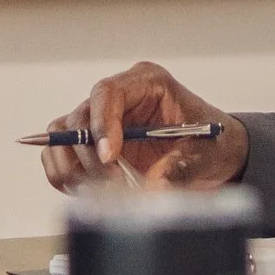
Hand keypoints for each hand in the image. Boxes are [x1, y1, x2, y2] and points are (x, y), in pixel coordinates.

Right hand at [38, 60, 248, 192]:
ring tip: (101, 191)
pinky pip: (61, 157)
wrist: (214, 154)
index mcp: (147, 82)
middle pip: (79, 118)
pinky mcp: (91, 144)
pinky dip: (67, 177)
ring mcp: (100, 119)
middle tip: (113, 184)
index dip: (101, 125)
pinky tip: (91, 192)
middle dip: (89, 157)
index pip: (107, 93)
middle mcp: (118, 97)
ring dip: (73, 168)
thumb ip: (177, 169)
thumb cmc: (211, 143)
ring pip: (61, 137)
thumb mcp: (202, 154)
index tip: (108, 157)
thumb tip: (151, 189)